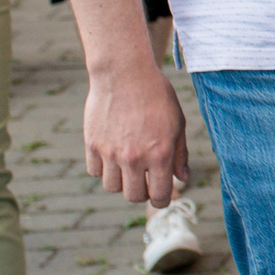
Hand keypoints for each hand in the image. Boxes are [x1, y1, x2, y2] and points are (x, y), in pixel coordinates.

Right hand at [85, 61, 187, 206]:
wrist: (125, 74)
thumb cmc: (156, 97)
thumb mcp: (177, 124)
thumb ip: (180, 154)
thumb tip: (182, 178)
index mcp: (160, 155)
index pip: (158, 196)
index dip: (161, 200)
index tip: (160, 196)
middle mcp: (134, 158)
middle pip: (132, 197)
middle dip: (140, 192)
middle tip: (144, 180)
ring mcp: (110, 153)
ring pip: (111, 187)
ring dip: (121, 181)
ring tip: (128, 165)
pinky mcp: (92, 145)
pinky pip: (94, 171)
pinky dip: (103, 168)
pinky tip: (111, 154)